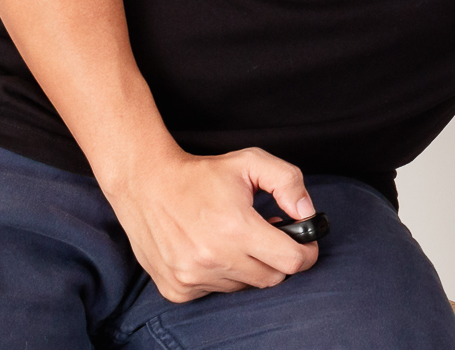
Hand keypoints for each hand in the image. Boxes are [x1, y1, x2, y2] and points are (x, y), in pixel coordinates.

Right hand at [105, 145, 320, 301]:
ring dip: (247, 266)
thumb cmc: (202, 174)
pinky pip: (215, 292)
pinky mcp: (177, 289)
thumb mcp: (251, 162)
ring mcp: (192, 277)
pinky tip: (212, 250)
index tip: (305, 242)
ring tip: (236, 238)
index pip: (292, 262)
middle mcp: (214, 259)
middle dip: (278, 258)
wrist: (146, 185)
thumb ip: (288, 182)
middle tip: (268, 235)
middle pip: (272, 278)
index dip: (306, 252)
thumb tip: (307, 213)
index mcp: (237, 229)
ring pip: (243, 286)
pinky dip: (221, 275)